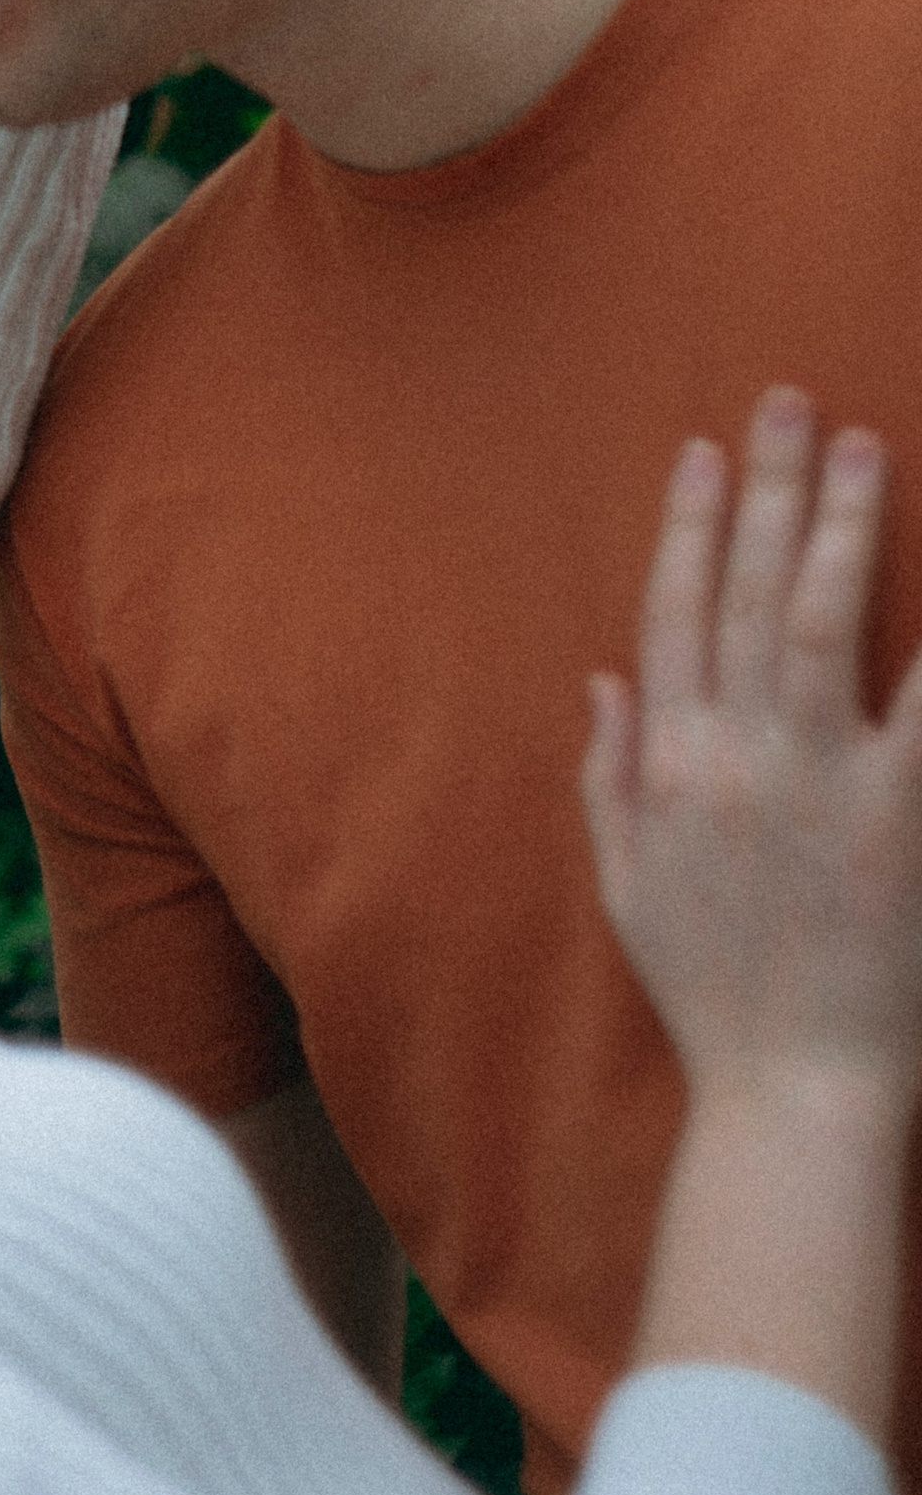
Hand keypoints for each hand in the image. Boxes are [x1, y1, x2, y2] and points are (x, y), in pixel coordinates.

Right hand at [583, 389, 921, 1113]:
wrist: (792, 1092)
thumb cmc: (712, 994)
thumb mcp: (627, 882)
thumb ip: (610, 775)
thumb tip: (602, 679)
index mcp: (668, 769)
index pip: (674, 614)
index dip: (690, 525)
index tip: (705, 450)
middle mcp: (734, 760)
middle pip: (745, 593)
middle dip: (768, 489)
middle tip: (791, 402)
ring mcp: (818, 785)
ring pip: (819, 622)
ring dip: (838, 527)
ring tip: (861, 448)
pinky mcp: (899, 819)